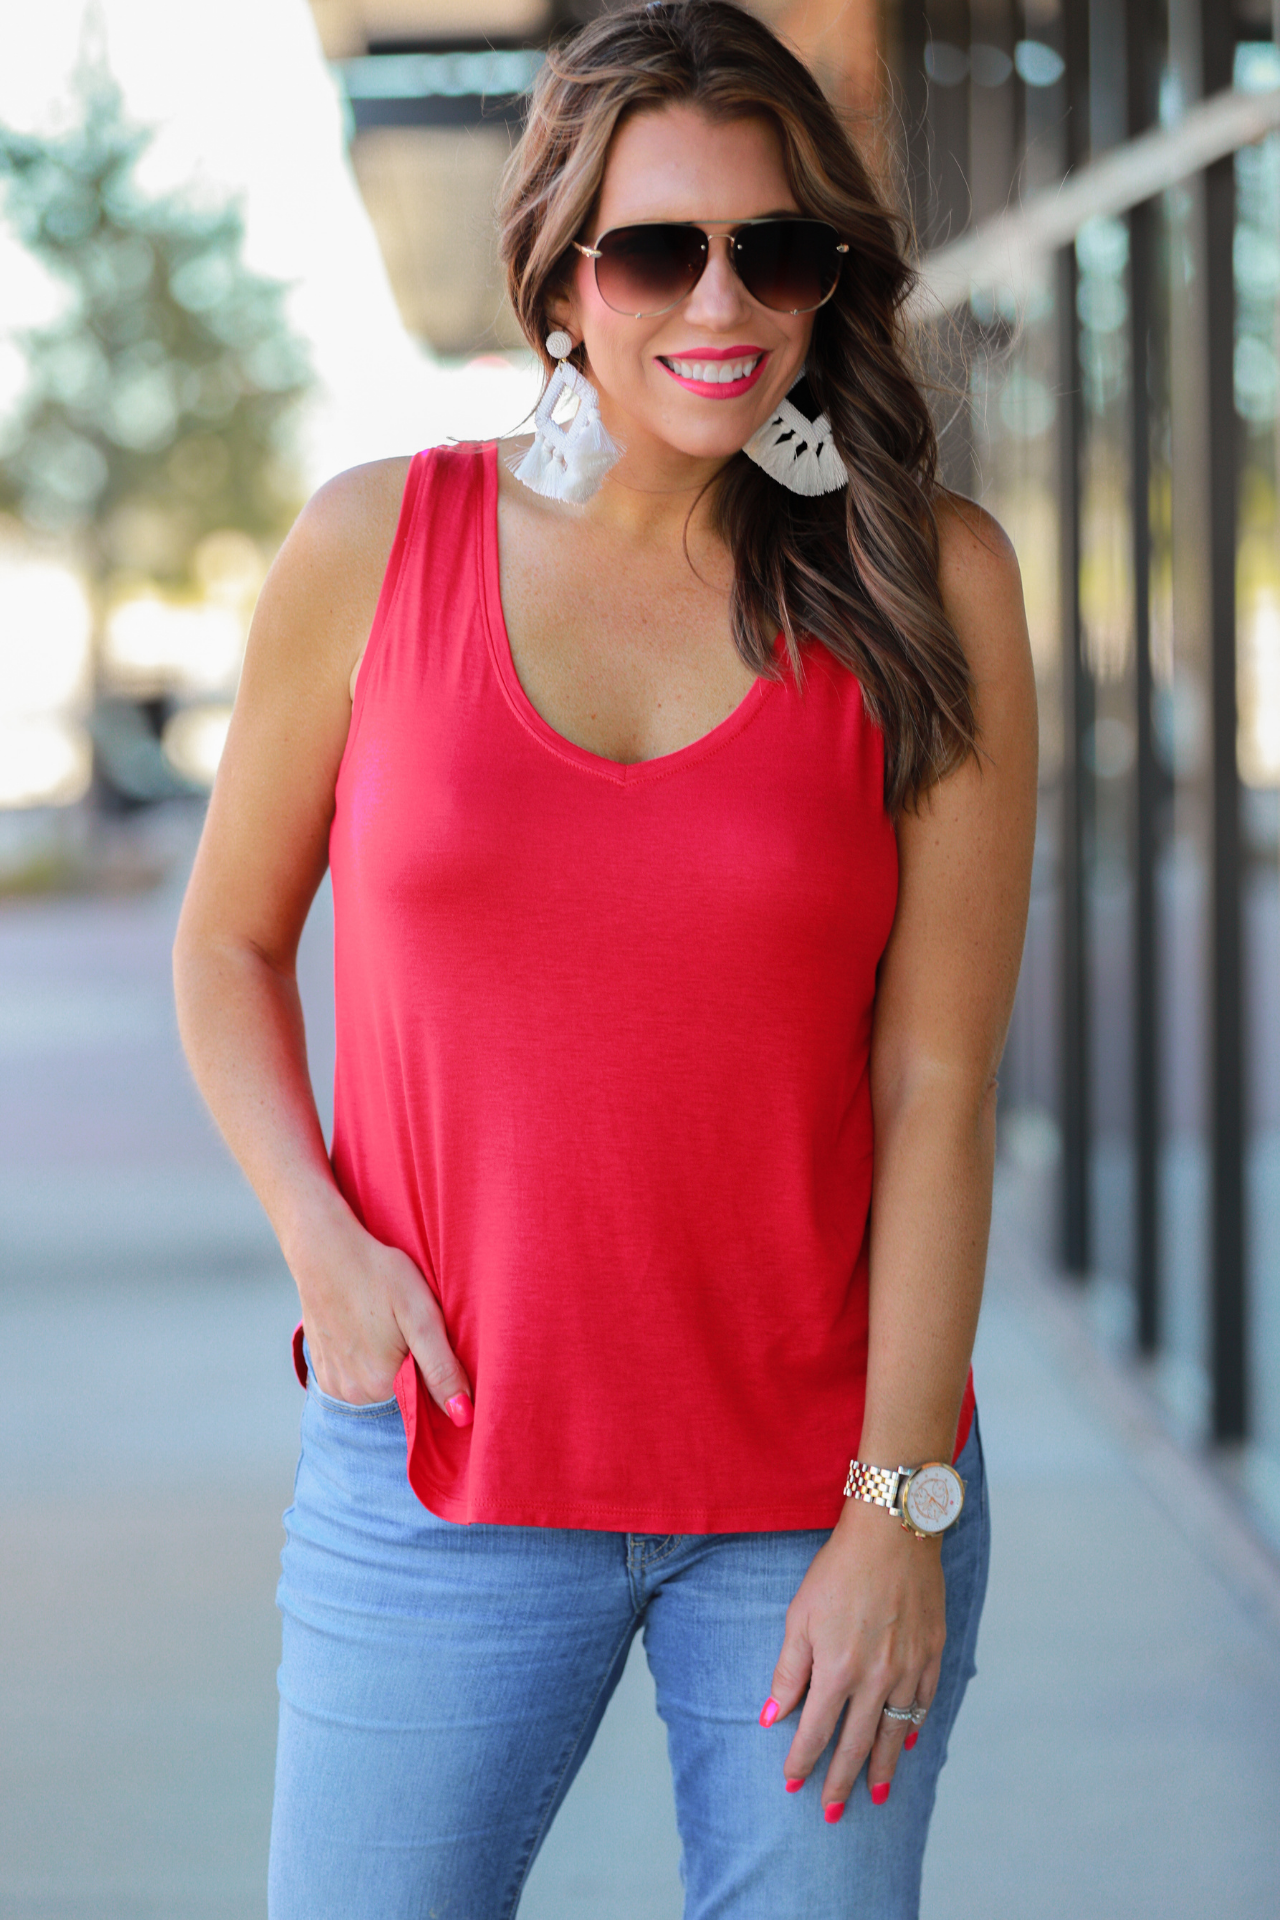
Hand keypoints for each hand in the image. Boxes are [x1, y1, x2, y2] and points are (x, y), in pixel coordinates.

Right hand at [290, 1197, 473, 1424]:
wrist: (325, 1249)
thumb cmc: (378, 1274)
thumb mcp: (421, 1315)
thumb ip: (442, 1369)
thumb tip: (464, 1416)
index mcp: (381, 1386)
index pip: (424, 1400)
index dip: (435, 1372)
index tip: (430, 1339)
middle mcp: (353, 1395)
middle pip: (400, 1392)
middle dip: (412, 1366)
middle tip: (407, 1326)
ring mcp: (333, 1383)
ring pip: (377, 1385)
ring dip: (388, 1363)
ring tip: (387, 1325)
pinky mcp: (321, 1368)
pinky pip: (354, 1376)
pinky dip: (365, 1358)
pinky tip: (367, 1328)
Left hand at [760, 1497, 944, 1818]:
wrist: (892, 1531)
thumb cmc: (838, 1570)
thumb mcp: (800, 1617)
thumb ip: (788, 1672)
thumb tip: (770, 1717)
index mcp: (838, 1671)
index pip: (815, 1732)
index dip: (802, 1762)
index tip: (792, 1784)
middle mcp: (877, 1679)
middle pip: (857, 1745)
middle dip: (841, 1782)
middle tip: (832, 1814)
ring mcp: (909, 1668)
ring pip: (895, 1733)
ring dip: (885, 1768)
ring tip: (877, 1795)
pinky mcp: (933, 1653)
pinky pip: (924, 1702)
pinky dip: (915, 1726)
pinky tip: (908, 1742)